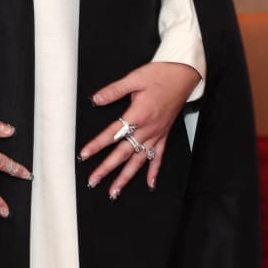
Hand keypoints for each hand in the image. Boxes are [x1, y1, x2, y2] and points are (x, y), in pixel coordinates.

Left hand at [78, 62, 199, 198]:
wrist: (183, 76)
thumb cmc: (160, 75)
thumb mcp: (134, 78)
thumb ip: (114, 90)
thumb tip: (96, 99)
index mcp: (138, 114)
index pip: (112, 133)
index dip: (97, 145)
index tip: (85, 154)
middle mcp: (147, 129)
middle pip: (123, 153)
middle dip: (107, 168)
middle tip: (93, 180)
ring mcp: (157, 134)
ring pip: (139, 160)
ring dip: (126, 177)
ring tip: (115, 191)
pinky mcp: (164, 135)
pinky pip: (158, 157)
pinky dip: (154, 172)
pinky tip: (150, 184)